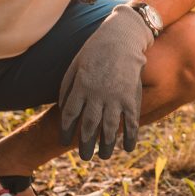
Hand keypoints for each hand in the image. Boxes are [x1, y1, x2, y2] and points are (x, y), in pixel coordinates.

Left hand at [58, 6, 153, 159]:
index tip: (65, 142)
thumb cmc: (95, 51)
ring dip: (106, 145)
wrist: (121, 38)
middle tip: (85, 157)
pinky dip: (130, 136)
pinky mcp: (131, 97)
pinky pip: (131, 121)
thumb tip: (63, 109)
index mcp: (80, 87)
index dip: (66, 131)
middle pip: (89, 126)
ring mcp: (115, 97)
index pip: (69, 116)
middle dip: (86, 144)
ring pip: (109, 128)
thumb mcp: (75, 66)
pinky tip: (127, 148)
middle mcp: (97, 95)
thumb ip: (67, 88)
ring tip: (104, 156)